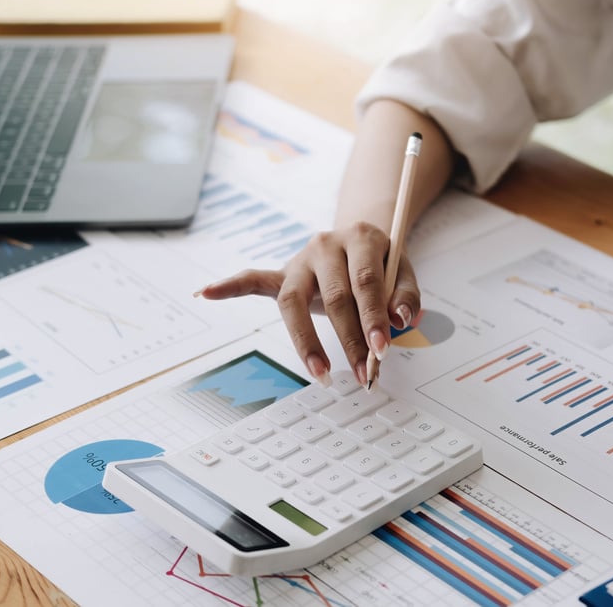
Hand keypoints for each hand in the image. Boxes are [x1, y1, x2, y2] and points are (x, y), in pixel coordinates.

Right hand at [196, 222, 419, 386]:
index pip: (364, 282)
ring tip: (319, 373)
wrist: (359, 239)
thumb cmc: (381, 262)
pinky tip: (206, 292)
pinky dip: (230, 286)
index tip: (381, 350)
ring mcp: (300, 260)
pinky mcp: (283, 274)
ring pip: (294, 301)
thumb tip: (400, 319)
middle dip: (349, 339)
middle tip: (362, 372)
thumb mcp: (403, 270)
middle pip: (333, 296)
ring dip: (306, 341)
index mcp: (361, 239)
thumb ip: (405, 294)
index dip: (372, 317)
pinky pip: (253, 279)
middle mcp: (325, 245)